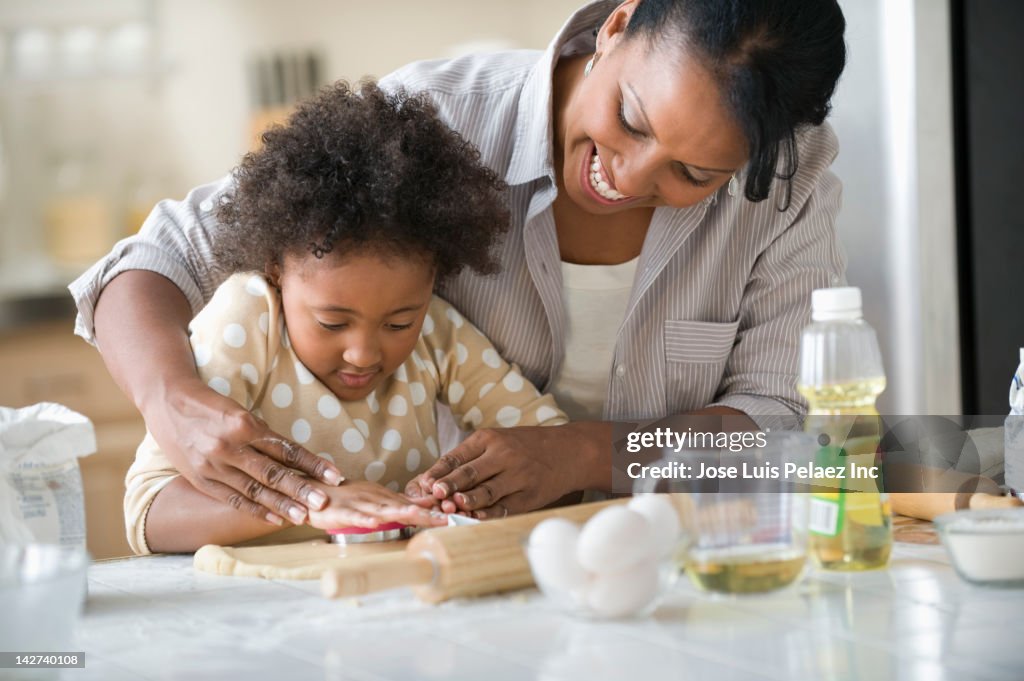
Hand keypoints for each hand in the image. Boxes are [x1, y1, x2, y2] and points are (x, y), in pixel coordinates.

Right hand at [146, 377, 344, 525]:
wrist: (167, 401)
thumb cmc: (210, 405)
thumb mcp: (239, 412)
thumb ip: (263, 435)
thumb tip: (295, 459)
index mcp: (243, 424)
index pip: (286, 448)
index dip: (312, 463)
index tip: (334, 475)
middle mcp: (229, 446)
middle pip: (272, 472)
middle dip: (300, 489)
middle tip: (324, 503)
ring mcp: (213, 466)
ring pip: (254, 490)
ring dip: (281, 505)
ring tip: (304, 516)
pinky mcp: (201, 480)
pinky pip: (233, 499)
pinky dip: (255, 510)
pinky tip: (275, 518)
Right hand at [307, 481, 447, 529]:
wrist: (315, 491)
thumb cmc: (349, 499)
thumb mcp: (380, 499)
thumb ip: (404, 503)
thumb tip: (431, 504)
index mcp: (387, 497)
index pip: (414, 505)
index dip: (434, 510)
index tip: (456, 516)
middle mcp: (376, 499)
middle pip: (403, 506)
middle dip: (425, 512)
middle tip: (446, 517)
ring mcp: (359, 504)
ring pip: (382, 509)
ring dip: (400, 512)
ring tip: (418, 516)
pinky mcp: (341, 512)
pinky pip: (353, 516)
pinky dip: (363, 519)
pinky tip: (373, 523)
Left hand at [405, 423, 609, 517]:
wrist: (569, 451)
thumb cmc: (525, 446)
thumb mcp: (498, 440)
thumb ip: (470, 457)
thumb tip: (433, 480)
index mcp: (489, 438)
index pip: (456, 456)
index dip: (437, 472)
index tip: (422, 485)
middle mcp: (502, 455)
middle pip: (468, 473)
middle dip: (448, 486)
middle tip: (433, 495)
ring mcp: (517, 476)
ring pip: (486, 491)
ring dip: (466, 502)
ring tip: (450, 508)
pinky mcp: (529, 495)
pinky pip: (504, 507)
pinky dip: (488, 514)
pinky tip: (475, 519)